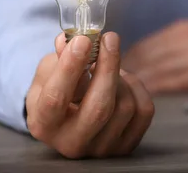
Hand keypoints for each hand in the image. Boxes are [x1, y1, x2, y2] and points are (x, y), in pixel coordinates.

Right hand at [25, 32, 154, 158]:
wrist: (70, 118)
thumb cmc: (56, 90)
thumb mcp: (48, 73)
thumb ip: (58, 57)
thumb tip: (73, 40)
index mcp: (44, 125)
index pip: (55, 99)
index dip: (69, 68)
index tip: (83, 40)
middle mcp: (71, 143)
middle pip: (99, 107)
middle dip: (107, 67)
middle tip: (109, 38)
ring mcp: (101, 148)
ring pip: (124, 106)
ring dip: (120, 76)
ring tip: (108, 66)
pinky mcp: (126, 145)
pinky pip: (144, 110)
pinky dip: (136, 87)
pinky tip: (122, 82)